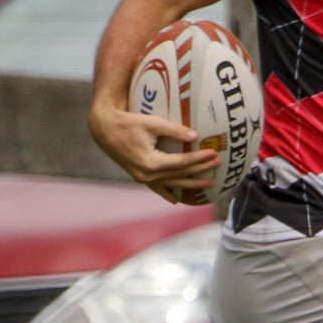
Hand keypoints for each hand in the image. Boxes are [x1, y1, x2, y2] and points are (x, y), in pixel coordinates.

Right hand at [88, 103, 220, 203]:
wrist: (104, 129)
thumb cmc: (128, 123)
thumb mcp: (152, 123)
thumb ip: (174, 130)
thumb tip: (195, 135)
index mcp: (151, 163)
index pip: (182, 162)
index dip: (199, 159)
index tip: (214, 153)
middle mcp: (147, 175)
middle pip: (180, 174)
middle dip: (200, 170)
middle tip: (218, 164)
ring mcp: (142, 178)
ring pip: (171, 183)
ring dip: (190, 184)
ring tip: (209, 184)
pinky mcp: (139, 177)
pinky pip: (157, 188)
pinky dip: (167, 193)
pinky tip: (177, 199)